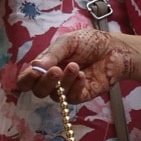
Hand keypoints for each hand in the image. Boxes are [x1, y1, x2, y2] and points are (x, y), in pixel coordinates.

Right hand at [17, 29, 132, 101]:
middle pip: (38, 91)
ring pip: (55, 96)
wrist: (113, 49)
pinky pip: (71, 98)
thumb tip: (34, 67)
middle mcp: (53, 80)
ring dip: (63, 81)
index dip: (26, 79)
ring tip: (75, 66)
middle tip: (56, 70)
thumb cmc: (88, 42)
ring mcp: (66, 89)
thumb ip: (51, 55)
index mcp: (45, 65)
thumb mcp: (67, 42)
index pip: (27, 79)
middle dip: (45, 81)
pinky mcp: (80, 96)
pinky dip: (75, 86)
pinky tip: (82, 75)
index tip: (34, 72)